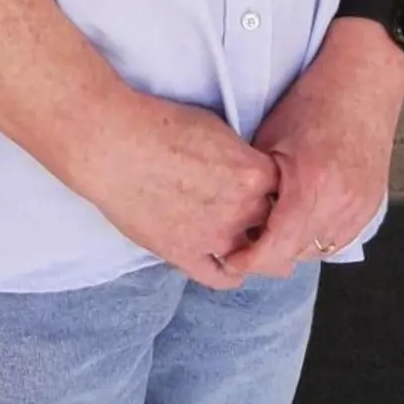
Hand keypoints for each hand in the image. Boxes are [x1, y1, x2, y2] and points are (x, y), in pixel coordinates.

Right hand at [80, 95, 284, 291]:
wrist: (115, 147)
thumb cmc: (163, 127)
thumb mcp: (220, 130)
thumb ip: (244, 157)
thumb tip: (253, 169)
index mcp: (256, 174)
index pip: (288, 190)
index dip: (284, 191)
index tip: (280, 194)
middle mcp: (242, 209)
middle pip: (274, 222)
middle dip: (273, 221)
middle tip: (272, 222)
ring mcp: (214, 236)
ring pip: (252, 253)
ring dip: (256, 250)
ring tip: (260, 249)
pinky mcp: (184, 254)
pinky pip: (219, 276)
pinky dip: (231, 275)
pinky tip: (234, 269)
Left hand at [216, 19, 403, 283]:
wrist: (364, 79)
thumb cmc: (316, 100)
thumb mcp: (268, 142)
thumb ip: (252, 188)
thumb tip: (232, 218)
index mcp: (311, 188)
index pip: (273, 251)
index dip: (246, 260)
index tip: (229, 257)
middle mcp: (341, 203)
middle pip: (294, 256)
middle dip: (268, 253)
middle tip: (246, 240)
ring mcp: (361, 206)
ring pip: (318, 251)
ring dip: (294, 246)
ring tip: (274, 227)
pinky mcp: (372, 203)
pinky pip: (339, 238)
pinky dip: (318, 235)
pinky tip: (303, 217)